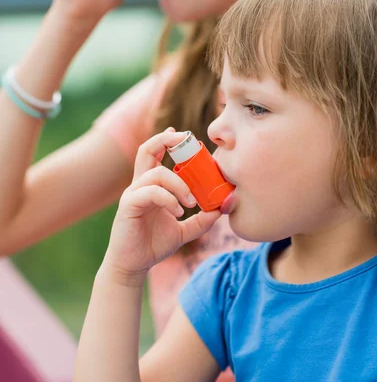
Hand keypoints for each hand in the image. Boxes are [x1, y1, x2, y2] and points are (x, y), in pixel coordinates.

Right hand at [102, 129, 221, 283]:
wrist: (133, 267)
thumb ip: (201, 220)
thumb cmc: (154, 245)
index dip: (167, 140)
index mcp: (150, 186)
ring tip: (191, 202)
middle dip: (165, 140)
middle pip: (146, 149)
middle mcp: (140, 185)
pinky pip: (149, 192)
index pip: (155, 153)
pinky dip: (168, 198)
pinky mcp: (128, 206)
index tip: (185, 136)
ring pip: (155, 173)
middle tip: (186, 140)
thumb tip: (221, 210)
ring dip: (178, 184)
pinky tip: (178, 212)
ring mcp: (132, 194)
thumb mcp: (184, 232)